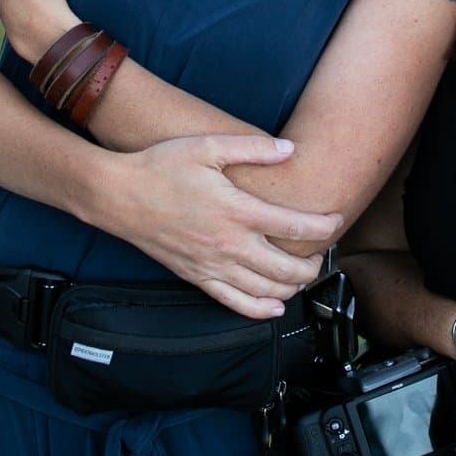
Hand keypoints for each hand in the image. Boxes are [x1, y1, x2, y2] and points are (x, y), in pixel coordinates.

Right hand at [108, 133, 343, 318]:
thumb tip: (289, 149)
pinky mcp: (196, 277)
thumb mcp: (208, 145)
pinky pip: (234, 304)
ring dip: (292, 287)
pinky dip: (260, 310)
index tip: (337, 221)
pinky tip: (275, 306)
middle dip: (312, 264)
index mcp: (236, 210)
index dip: (323, 227)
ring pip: (265, 291)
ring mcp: (212, 265)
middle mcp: (228, 244)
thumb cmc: (161, 167)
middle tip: (321, 252)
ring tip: (303, 275)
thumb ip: (252, 148)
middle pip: (287, 268)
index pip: (294, 226)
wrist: (119, 196)